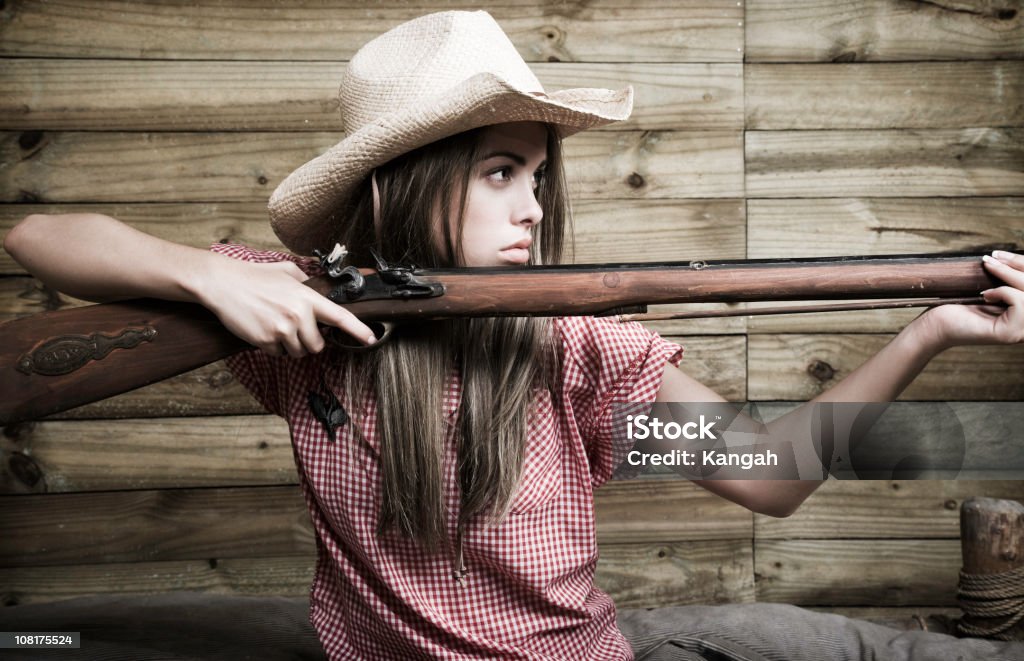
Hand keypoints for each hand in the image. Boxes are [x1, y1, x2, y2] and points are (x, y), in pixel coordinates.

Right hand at [198, 256, 376, 356]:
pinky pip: (278, 354)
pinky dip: (272, 346)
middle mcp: (298, 314)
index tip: (371, 339)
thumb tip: (320, 290)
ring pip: (298, 352)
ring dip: (290, 345)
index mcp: (307, 297)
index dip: (359, 330)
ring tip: (275, 324)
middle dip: (309, 341)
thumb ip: (307, 284)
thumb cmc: (254, 277)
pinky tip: (262, 328)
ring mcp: (282, 329)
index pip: (340, 317)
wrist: (222, 283)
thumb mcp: (287, 272)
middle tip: (293, 327)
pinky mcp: (266, 341)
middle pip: (318, 345)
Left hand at [916, 250, 1023, 349]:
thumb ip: (1009, 281)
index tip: (1001, 255)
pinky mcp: (1009, 333)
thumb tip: (1018, 261)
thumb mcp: (992, 288)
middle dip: (1017, 265)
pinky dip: (1003, 292)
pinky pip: (1020, 302)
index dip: (1023, 265)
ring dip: (1008, 276)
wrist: (936, 324)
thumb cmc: (960, 305)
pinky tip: (986, 296)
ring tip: (987, 276)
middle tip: (990, 259)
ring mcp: (1021, 331)